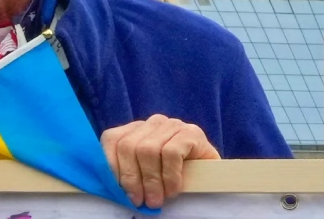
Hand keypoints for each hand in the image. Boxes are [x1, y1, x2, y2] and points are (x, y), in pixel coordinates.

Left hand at [100, 114, 219, 208]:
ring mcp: (172, 125)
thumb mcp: (145, 172)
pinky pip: (171, 153)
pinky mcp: (191, 132)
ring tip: (156, 200)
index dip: (112, 167)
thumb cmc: (173, 176)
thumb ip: (129, 172)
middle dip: (132, 178)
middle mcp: (152, 123)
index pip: (111, 139)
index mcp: (135, 129)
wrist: (212, 175)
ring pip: (147, 150)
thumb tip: (111, 187)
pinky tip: (173, 190)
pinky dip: (170, 176)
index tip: (118, 192)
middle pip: (128, 146)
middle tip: (140, 201)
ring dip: (151, 181)